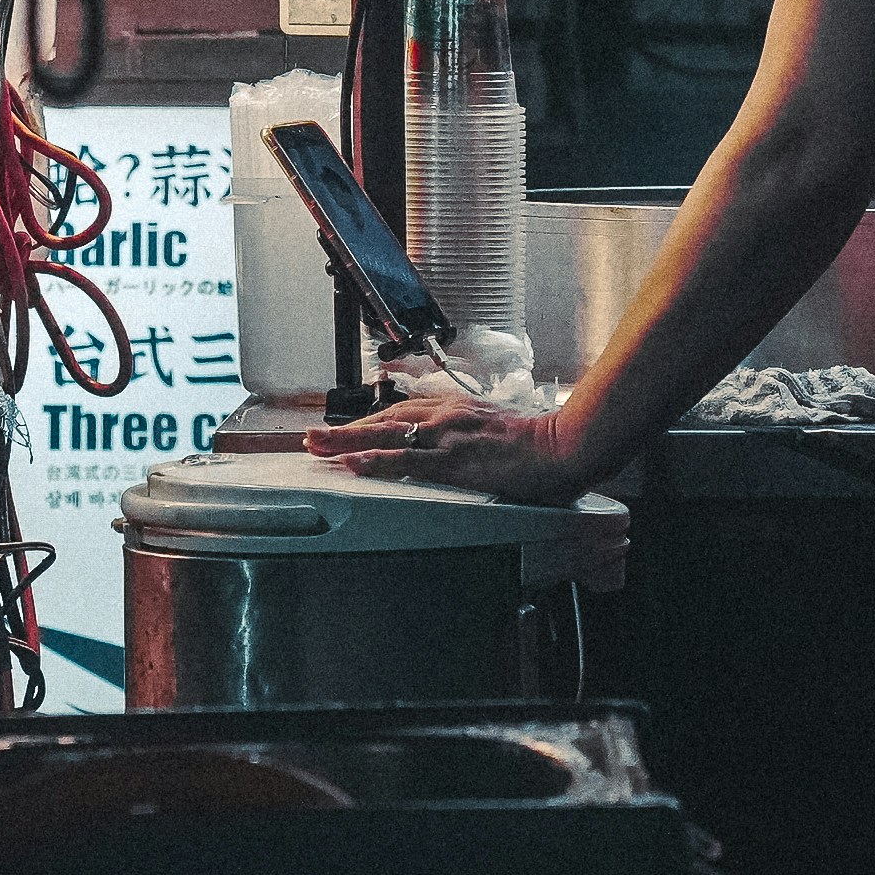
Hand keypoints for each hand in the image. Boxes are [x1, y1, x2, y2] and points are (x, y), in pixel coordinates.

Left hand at [305, 391, 603, 506]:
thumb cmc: (538, 443)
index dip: (368, 423)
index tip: (344, 431)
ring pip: (385, 436)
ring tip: (316, 448)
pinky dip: (376, 461)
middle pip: (382, 420)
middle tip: (311, 439)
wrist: (563, 446)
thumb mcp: (496, 430)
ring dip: (346, 442)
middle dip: (344, 431)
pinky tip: (354, 465)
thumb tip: (461, 448)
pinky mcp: (454, 462)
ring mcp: (447, 437)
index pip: (400, 412)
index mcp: (454, 410)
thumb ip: (472, 436)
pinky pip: (407, 461)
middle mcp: (444, 416)